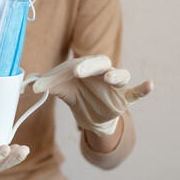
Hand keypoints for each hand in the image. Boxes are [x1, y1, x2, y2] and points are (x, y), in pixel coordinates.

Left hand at [33, 55, 152, 135]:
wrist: (88, 116)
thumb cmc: (77, 97)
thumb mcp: (62, 92)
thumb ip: (49, 86)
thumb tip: (30, 85)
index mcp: (86, 67)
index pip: (79, 63)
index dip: (69, 69)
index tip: (57, 77)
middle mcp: (101, 72)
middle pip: (101, 63)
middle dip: (90, 66)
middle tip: (78, 71)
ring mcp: (114, 85)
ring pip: (121, 74)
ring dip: (115, 75)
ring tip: (108, 77)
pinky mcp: (123, 98)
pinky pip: (135, 92)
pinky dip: (142, 89)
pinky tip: (149, 85)